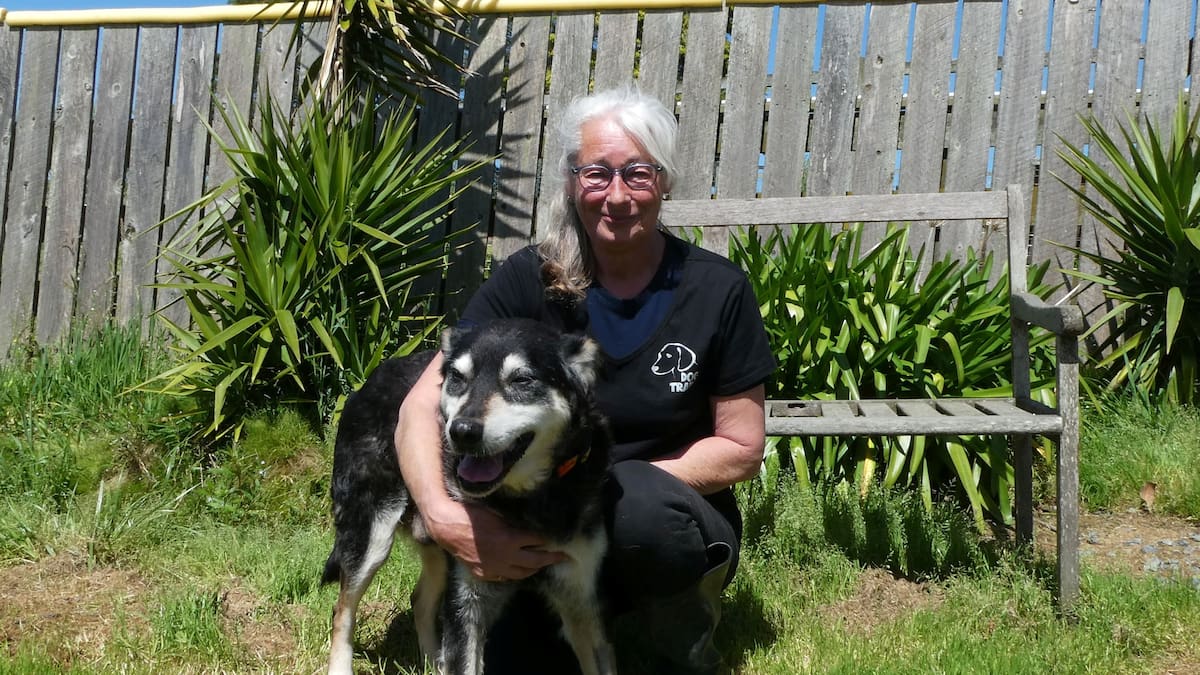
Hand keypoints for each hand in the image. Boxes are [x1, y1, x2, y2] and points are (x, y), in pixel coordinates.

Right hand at [424, 499, 565, 580]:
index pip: (536, 541)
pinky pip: (504, 577)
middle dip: (550, 559)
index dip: (546, 540)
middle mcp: (505, 557)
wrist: (446, 528)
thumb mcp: (496, 515)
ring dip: (533, 569)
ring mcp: (494, 568)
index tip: (555, 539)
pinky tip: (518, 570)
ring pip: (520, 574)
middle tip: (563, 558)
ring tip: (542, 564)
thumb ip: (513, 524)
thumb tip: (526, 528)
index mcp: (510, 539)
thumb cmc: (470, 515)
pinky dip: (514, 573)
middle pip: (535, 561)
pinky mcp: (483, 574)